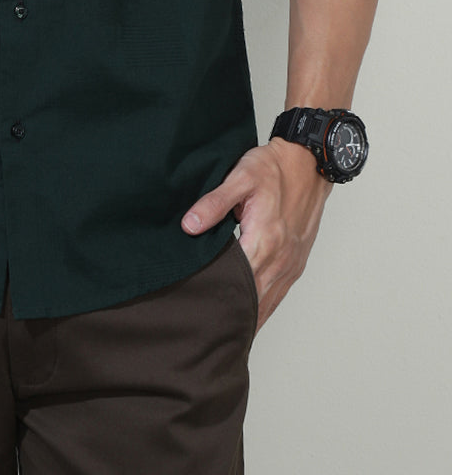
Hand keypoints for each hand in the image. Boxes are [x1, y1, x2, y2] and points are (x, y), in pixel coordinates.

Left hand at [180, 139, 332, 332]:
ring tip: (227, 336)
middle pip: (254, 301)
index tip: (201, 318)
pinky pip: (280, 293)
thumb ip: (214, 203)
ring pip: (269, 302)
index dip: (220, 302)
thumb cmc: (274, 168)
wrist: (310, 163)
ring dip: (251, 319)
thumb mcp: (240, 177)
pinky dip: (266, 308)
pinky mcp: (297, 261)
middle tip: (208, 334)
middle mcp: (281, 258)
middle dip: (233, 319)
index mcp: (265, 240)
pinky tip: (252, 317)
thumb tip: (190, 225)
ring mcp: (291, 263)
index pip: (238, 283)